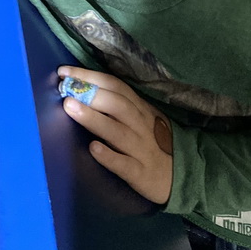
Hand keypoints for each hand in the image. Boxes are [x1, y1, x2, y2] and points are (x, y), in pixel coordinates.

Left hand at [58, 66, 172, 203]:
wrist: (186, 177)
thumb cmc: (155, 143)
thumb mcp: (142, 118)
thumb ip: (118, 105)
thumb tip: (82, 87)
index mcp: (140, 109)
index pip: (115, 87)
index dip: (90, 77)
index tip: (64, 72)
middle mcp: (141, 126)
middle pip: (117, 105)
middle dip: (91, 93)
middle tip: (65, 88)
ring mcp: (141, 149)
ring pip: (118, 132)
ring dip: (94, 118)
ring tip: (70, 107)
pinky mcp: (141, 173)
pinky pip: (125, 164)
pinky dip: (109, 156)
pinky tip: (93, 148)